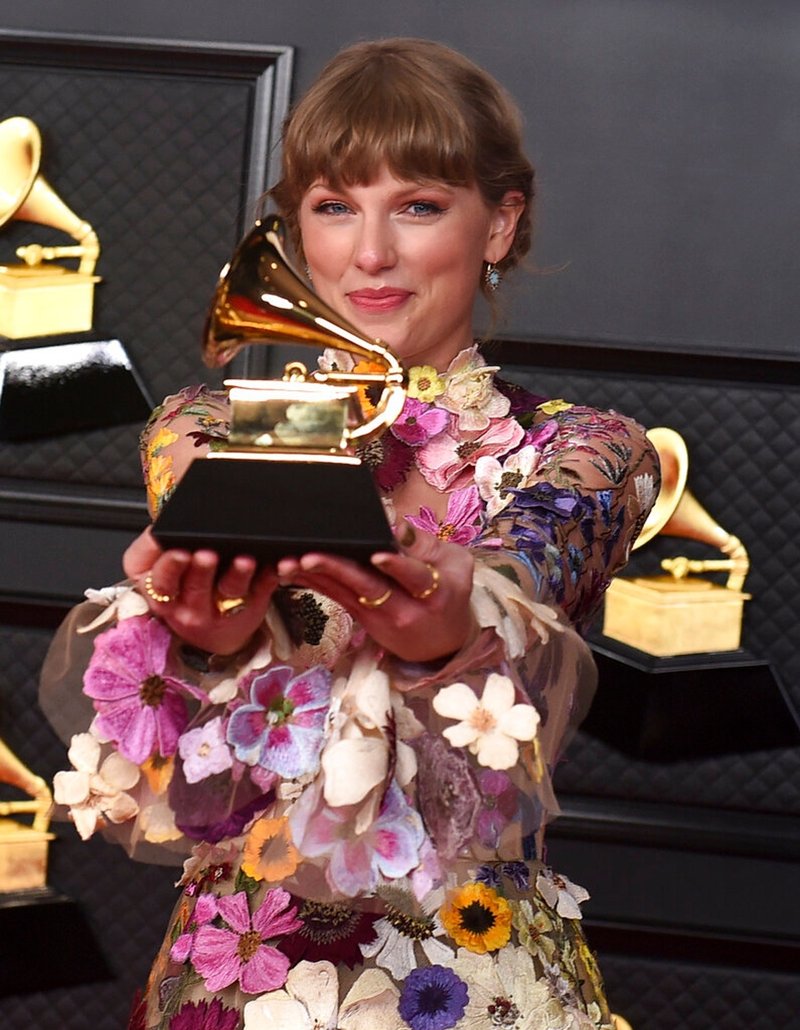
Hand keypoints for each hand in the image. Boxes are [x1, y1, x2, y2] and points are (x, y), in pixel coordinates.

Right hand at [123, 527, 277, 654]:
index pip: (159, 581)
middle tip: (206, 554)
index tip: (176, 549)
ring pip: (230, 590)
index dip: (167, 566)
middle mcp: (189, 605)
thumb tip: (168, 517)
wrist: (213, 629)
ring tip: (244, 560)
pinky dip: (269, 574)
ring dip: (238, 573)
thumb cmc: (184, 589)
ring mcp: (221, 609)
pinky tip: (273, 563)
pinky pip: (262, 590)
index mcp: (162, 592)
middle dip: (201, 570)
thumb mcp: (164, 574)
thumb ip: (160, 550)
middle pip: (194, 587)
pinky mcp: (251, 605)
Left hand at [276, 527, 476, 661]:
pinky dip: (314, 584)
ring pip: (344, 593)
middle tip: (308, 556)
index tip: (378, 555)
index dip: (396, 566)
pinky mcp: (363, 619)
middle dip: (336, 570)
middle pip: (368, 587)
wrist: (444, 644)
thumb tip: (397, 527)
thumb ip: (427, 545)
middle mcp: (403, 607)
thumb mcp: (457, 566)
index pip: (414, 577)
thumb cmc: (451, 594)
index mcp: (433, 591)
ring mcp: (380, 616)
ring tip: (288, 563)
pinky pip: (336, 598)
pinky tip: (292, 572)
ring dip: (314, 578)